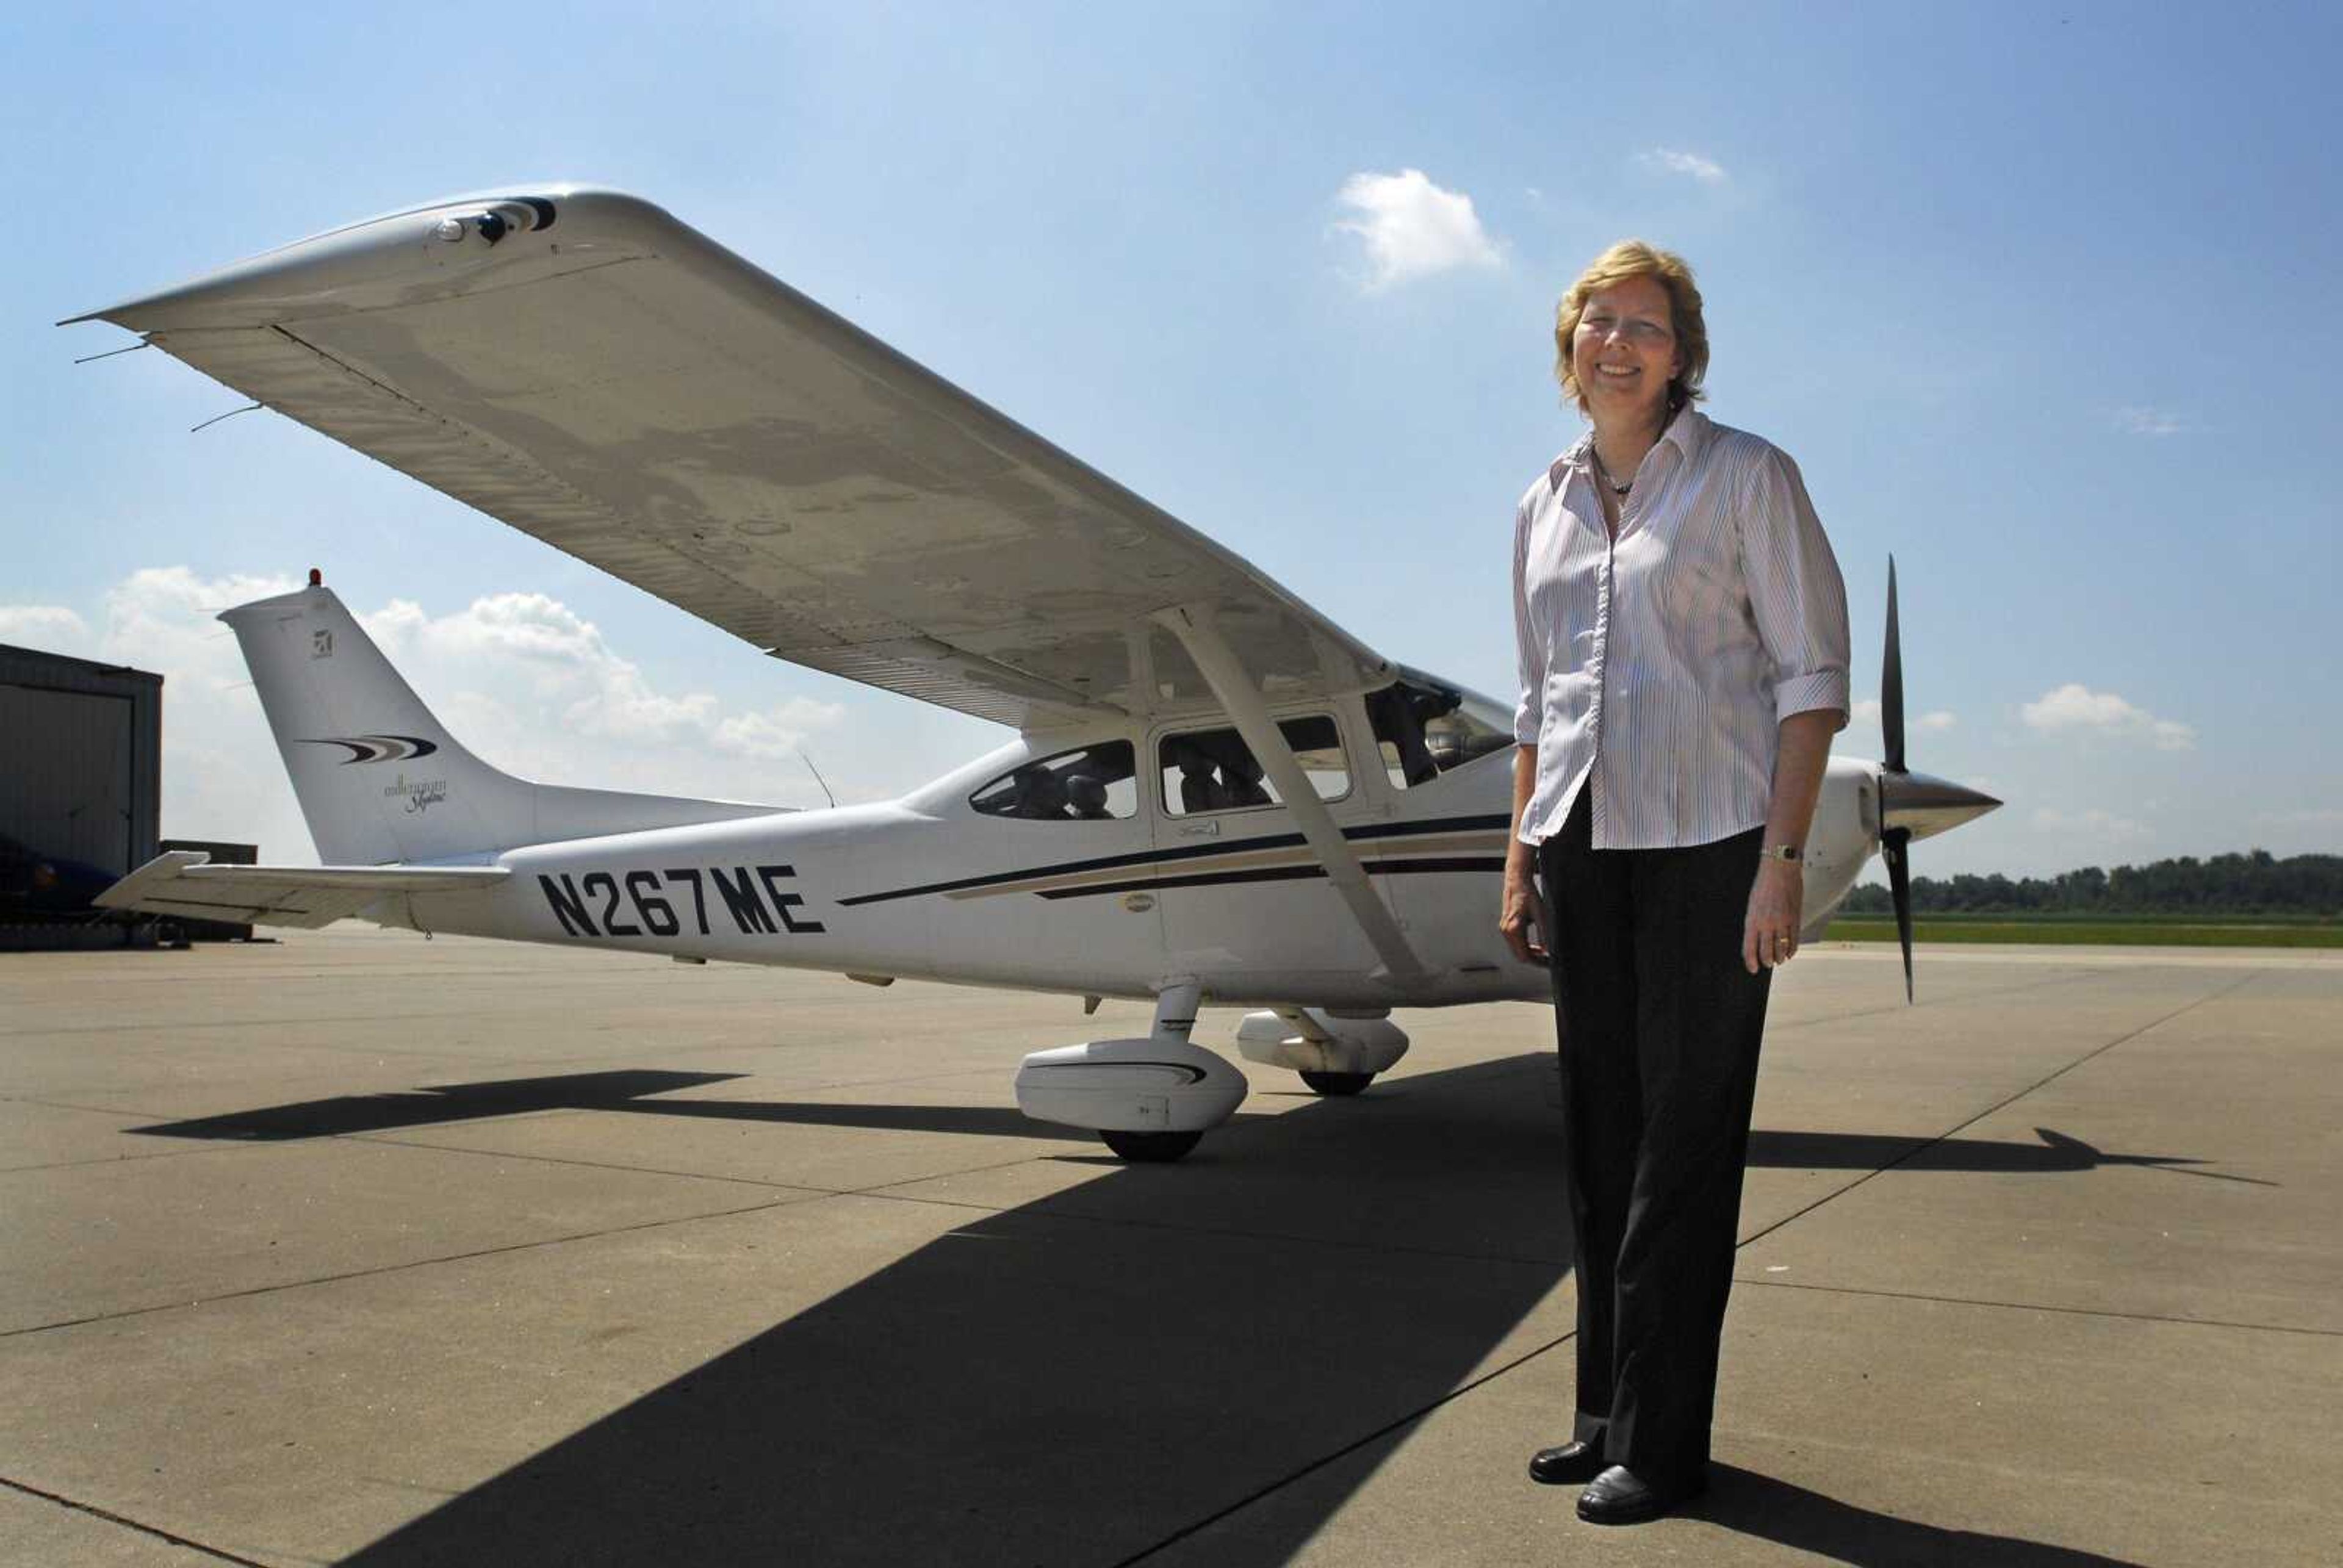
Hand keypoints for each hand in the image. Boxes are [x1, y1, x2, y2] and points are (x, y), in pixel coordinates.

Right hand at [1500, 866, 1548, 966]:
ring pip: (1517, 951)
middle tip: (1549, 961)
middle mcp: (1506, 931)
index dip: (1537, 962)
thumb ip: (1544, 934)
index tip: (1549, 963)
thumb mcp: (1540, 915)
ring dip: (1530, 955)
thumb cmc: (1529, 895)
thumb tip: (1548, 951)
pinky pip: (1516, 944)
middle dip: (1535, 960)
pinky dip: (1526, 948)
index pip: (1524, 955)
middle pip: (1519, 956)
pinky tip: (1537, 947)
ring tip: (1545, 955)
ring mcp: (1504, 929)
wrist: (1517, 883)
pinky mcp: (1506, 927)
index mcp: (1514, 929)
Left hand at [1742, 859, 1803, 973]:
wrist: (1780, 869)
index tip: (1753, 969)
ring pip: (1781, 948)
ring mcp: (1782, 922)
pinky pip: (1794, 940)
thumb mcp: (1752, 904)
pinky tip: (1789, 953)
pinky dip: (1791, 949)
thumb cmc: (1764, 884)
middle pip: (1766, 951)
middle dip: (1766, 961)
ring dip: (1779, 958)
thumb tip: (1756, 939)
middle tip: (1767, 964)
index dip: (1751, 961)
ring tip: (1778, 960)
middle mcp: (1766, 923)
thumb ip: (1754, 922)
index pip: (1749, 948)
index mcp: (1752, 920)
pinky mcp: (1795, 918)